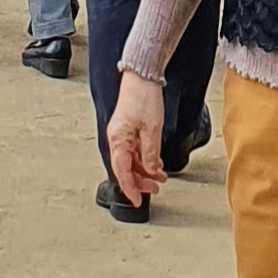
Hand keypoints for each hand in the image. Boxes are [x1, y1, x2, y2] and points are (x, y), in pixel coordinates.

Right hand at [108, 68, 166, 205]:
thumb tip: (150, 170)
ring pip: (132, 160)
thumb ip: (150, 153)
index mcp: (118, 140)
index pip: (122, 172)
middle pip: (126, 168)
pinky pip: (135, 151)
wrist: (142, 76)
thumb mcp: (152, 130)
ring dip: (145, 170)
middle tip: (156, 189)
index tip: (138, 201)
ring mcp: (122, 134)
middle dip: (141, 180)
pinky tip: (156, 164)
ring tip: (161, 178)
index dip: (130, 188)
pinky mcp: (129, 129)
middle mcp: (117, 139)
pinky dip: (145, 159)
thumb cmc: (144, 98)